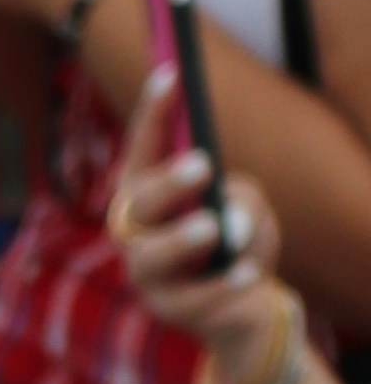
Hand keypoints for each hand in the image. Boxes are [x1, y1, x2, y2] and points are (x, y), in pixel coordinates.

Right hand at [112, 105, 288, 383]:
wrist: (242, 309)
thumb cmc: (238, 242)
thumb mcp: (250, 208)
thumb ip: (243, 199)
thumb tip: (229, 219)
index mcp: (145, 189)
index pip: (144, 144)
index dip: (155, 109)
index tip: (172, 74)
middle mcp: (134, 227)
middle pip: (139, 199)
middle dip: (168, 181)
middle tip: (203, 165)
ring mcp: (145, 271)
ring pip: (151, 254)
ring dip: (182, 238)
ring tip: (212, 228)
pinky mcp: (167, 309)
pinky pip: (192, 298)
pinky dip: (221, 286)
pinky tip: (248, 274)